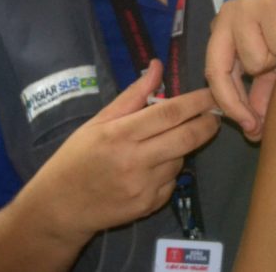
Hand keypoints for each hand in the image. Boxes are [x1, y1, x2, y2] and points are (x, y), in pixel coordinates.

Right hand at [28, 60, 220, 242]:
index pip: (170, 113)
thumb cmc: (76, 158)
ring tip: (163, 143)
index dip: (196, 102)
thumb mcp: (97, 122)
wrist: (60, 208)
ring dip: (181, 148)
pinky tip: (152, 169)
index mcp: (120, 134)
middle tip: (215, 114)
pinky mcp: (148, 206)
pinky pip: (171, 182)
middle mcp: (135, 161)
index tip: (212, 93)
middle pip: (187, 138)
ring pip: (181, 159)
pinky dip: (169, 172)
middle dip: (207, 123)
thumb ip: (132, 96)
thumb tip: (157, 67)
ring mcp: (144, 187)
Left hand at [205, 0, 275, 140]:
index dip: (229, 105)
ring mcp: (246, 7)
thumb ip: (260, 93)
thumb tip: (252, 131)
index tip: (248, 129)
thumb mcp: (275, 66)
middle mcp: (228, 16)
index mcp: (224, 31)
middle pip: (219, 69)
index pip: (214, 73)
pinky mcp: (269, 2)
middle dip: (238, 98)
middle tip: (256, 121)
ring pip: (253, 60)